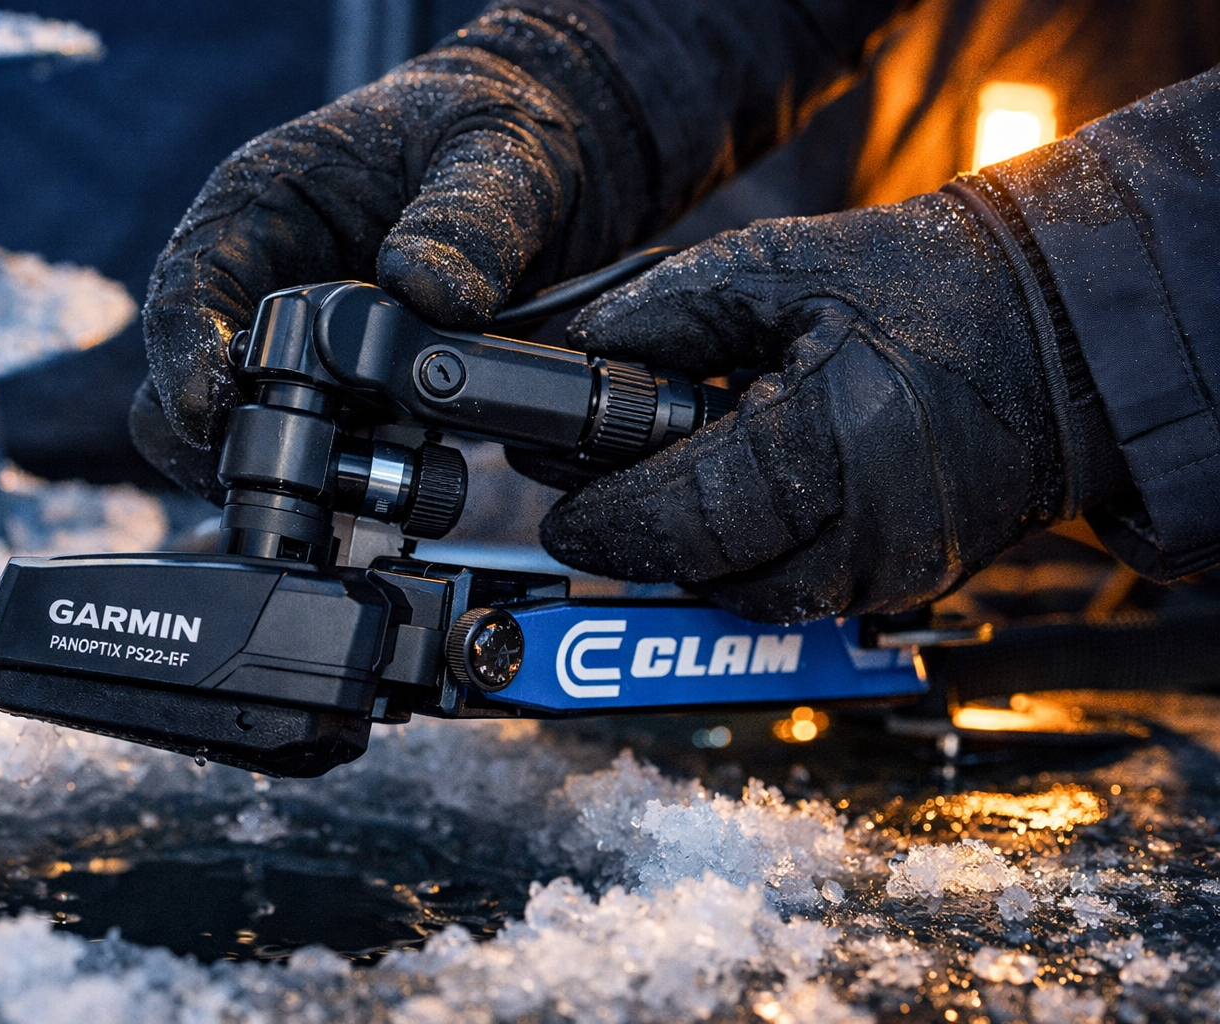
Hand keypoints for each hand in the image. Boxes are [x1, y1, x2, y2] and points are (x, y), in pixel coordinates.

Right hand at [134, 11, 652, 500]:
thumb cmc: (493, 135)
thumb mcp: (493, 154)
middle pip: (185, 384)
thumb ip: (466, 218)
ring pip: (241, 437)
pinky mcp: (349, 398)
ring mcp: (299, 350)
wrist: (553, 165)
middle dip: (222, 442)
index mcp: (261, 205)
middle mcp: (261, 284)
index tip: (209, 413)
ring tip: (359, 487)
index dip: (185, 357)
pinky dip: (346, 485)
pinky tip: (396, 487)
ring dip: (290, 473)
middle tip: (290, 476)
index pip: (188, 289)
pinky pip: (321, 459)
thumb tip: (429, 291)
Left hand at [540, 188, 1126, 620]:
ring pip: (753, 600)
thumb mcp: (777, 268)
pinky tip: (733, 513)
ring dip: (693, 559)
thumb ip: (663, 314)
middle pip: (710, 574)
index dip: (609, 518)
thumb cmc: (926, 288)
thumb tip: (575, 356)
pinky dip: (751, 564)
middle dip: (639, 543)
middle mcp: (870, 527)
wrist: (1057, 331)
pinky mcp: (908, 582)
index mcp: (833, 440)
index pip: (686, 511)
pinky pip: (802, 598)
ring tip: (660, 499)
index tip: (560, 513)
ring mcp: (897, 568)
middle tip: (588, 507)